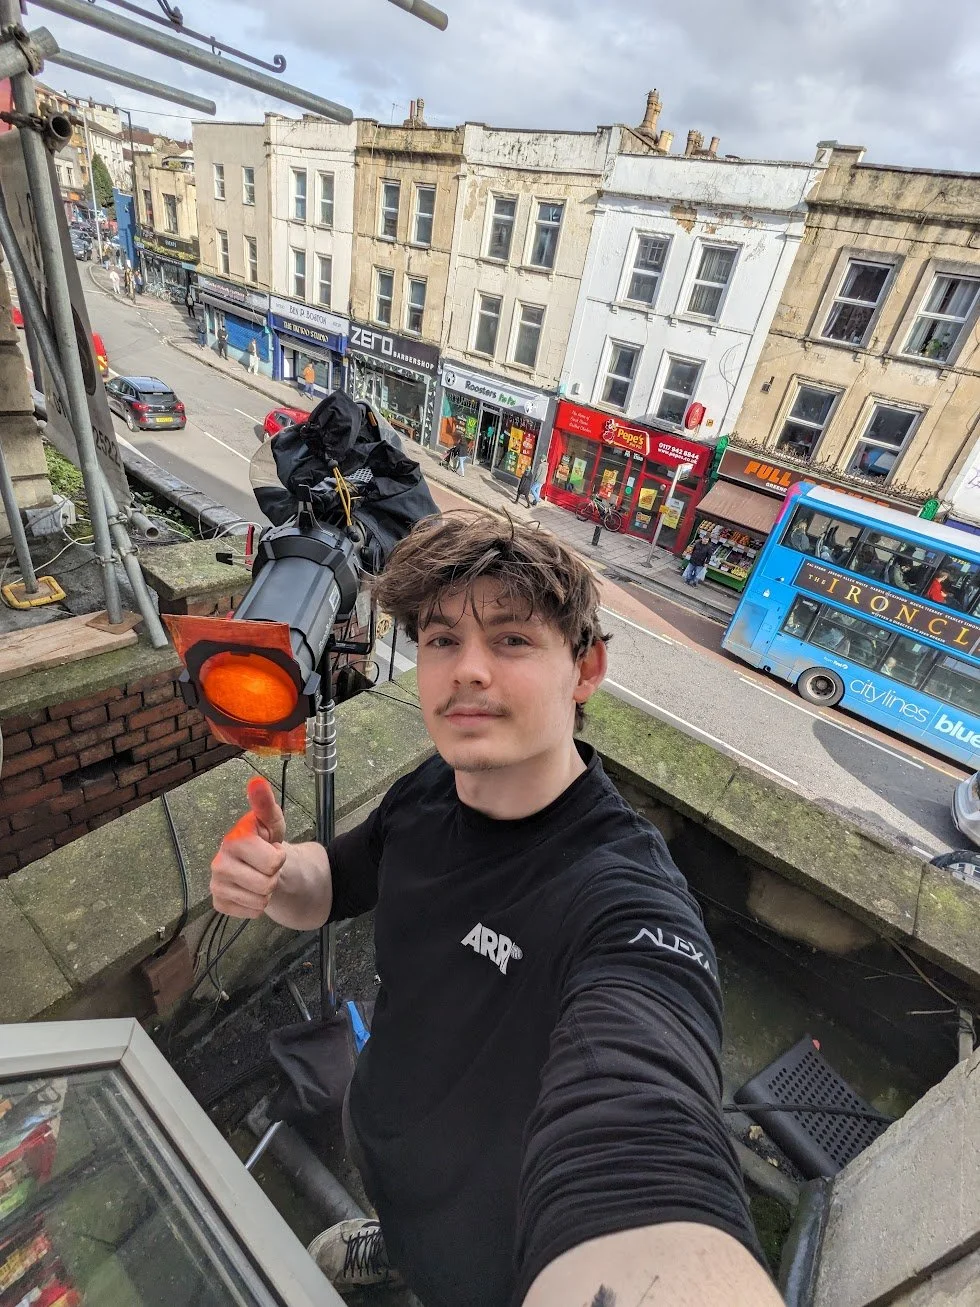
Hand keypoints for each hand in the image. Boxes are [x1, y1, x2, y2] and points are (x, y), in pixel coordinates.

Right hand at [210, 776, 286, 917]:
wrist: (257, 862)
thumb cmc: (265, 839)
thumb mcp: (271, 821)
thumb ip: (265, 803)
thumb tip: (256, 782)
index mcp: (234, 840)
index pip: (274, 863)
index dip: (280, 858)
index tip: (271, 848)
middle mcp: (219, 862)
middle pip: (266, 885)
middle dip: (273, 876)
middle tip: (266, 865)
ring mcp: (216, 884)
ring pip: (260, 901)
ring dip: (267, 891)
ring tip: (259, 875)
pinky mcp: (218, 902)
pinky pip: (251, 912)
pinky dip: (257, 905)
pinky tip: (250, 889)